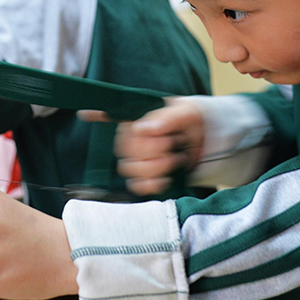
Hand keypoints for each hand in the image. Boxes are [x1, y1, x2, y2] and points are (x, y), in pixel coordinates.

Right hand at [79, 97, 205, 194]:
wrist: (206, 140)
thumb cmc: (191, 120)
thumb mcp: (185, 113)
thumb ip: (166, 118)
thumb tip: (142, 129)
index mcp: (135, 118)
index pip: (112, 120)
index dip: (105, 120)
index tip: (94, 117)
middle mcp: (130, 138)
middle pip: (124, 151)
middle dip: (151, 151)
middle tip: (172, 142)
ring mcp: (136, 158)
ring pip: (128, 169)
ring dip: (154, 167)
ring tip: (173, 158)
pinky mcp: (145, 176)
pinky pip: (135, 185)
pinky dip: (151, 184)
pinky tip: (165, 178)